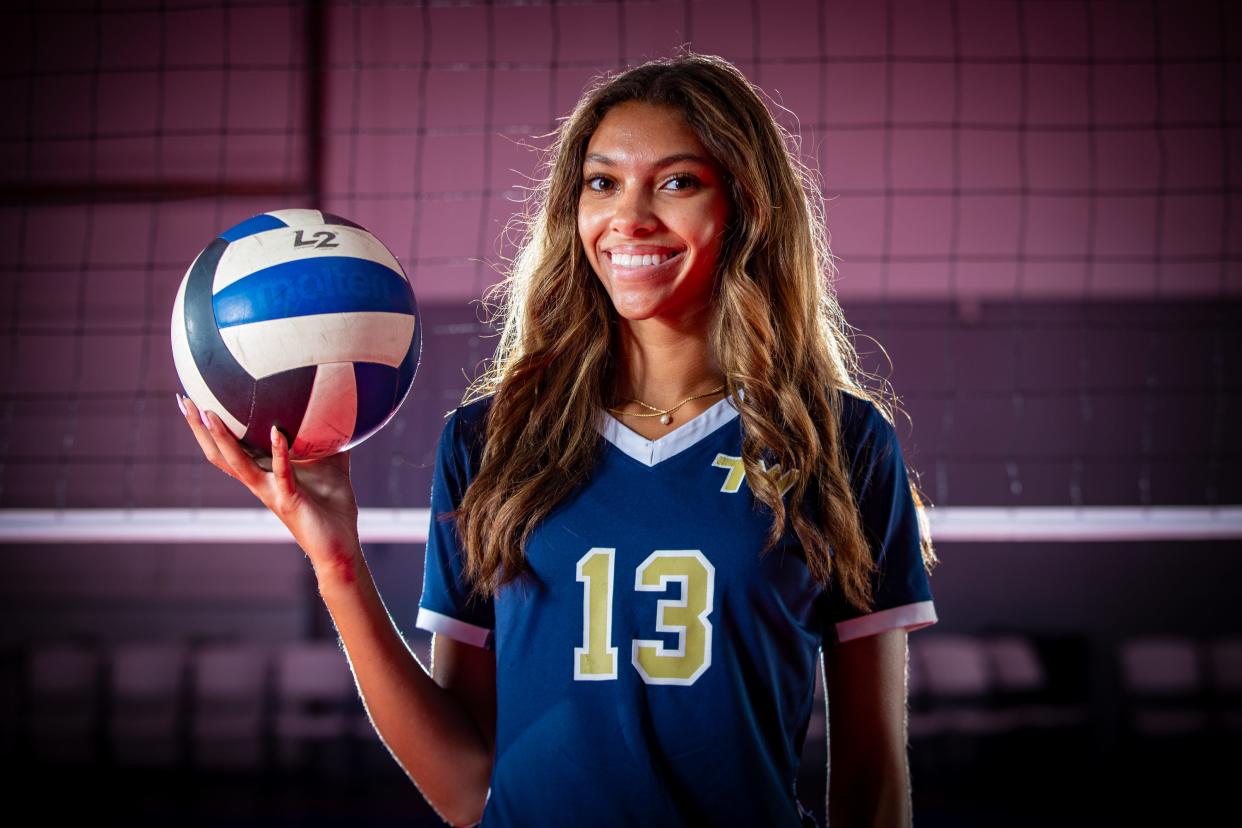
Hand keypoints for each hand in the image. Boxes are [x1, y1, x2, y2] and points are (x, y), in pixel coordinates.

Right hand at [178, 394, 361, 582]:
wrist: (340, 544)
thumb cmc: (333, 506)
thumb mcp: (331, 463)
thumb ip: (328, 439)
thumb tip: (337, 408)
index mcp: (263, 474)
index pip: (227, 448)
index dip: (207, 428)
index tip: (192, 400)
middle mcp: (259, 483)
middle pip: (219, 454)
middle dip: (199, 428)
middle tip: (185, 400)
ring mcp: (270, 492)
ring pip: (236, 464)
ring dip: (222, 438)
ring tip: (209, 413)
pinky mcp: (288, 500)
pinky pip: (281, 473)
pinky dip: (278, 451)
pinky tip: (275, 431)